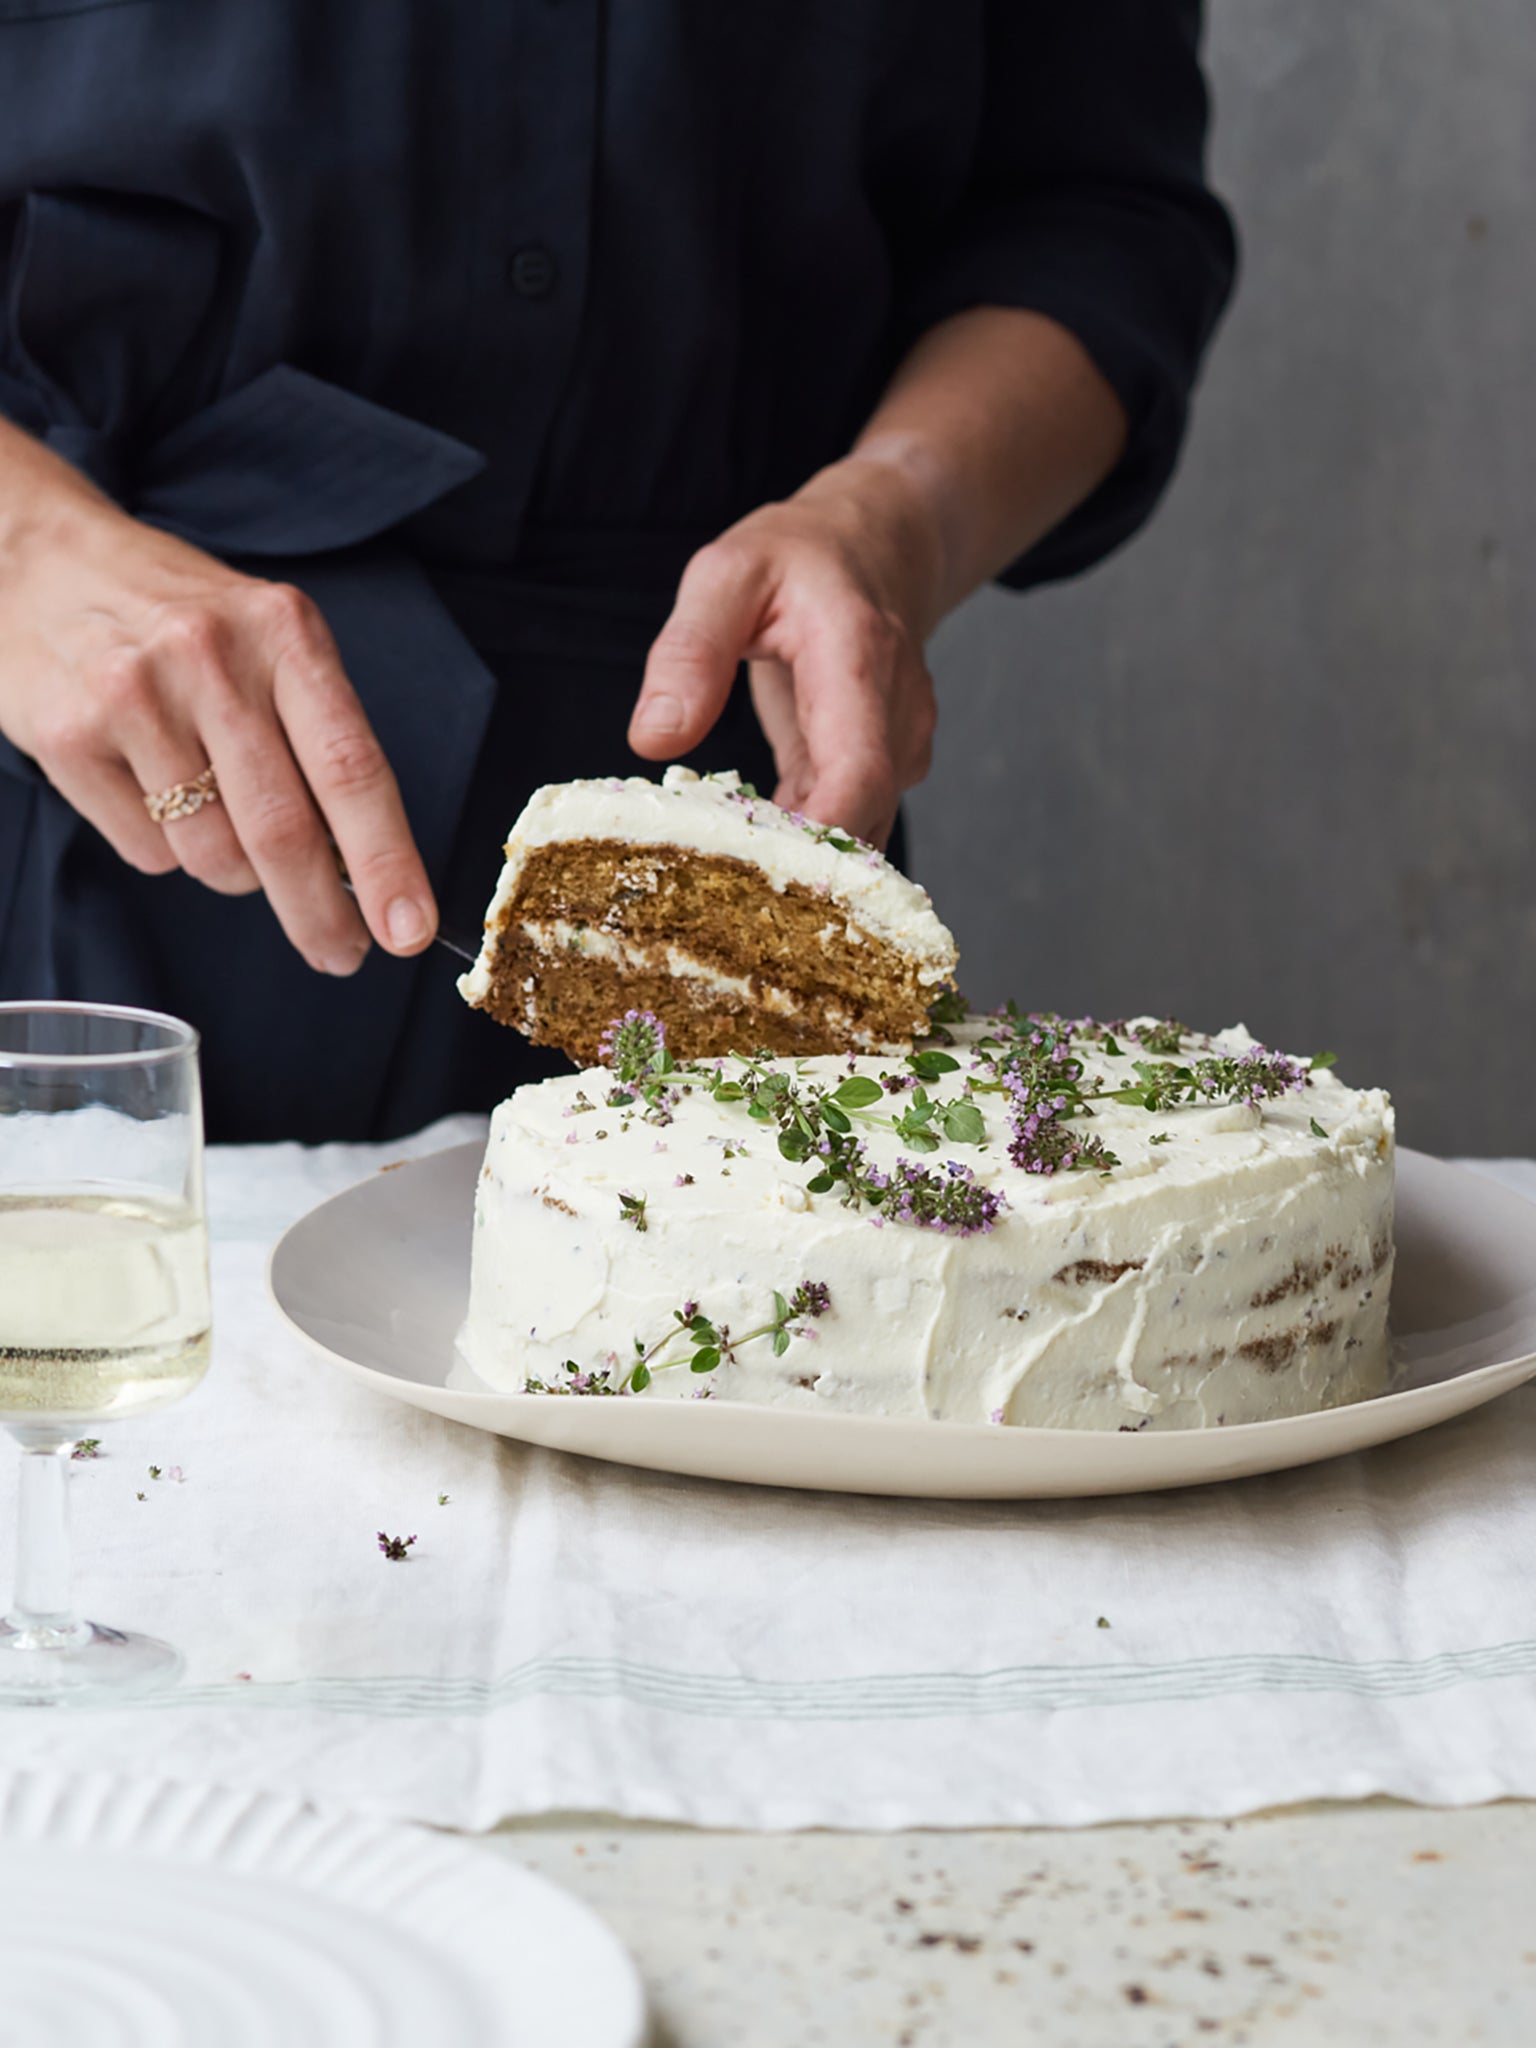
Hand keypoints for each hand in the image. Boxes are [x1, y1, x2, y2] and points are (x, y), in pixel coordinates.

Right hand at [0, 448, 435, 974]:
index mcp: (284, 633)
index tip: (409, 931)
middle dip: (320, 913)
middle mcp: (211, 659)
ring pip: (213, 855)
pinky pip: (147, 852)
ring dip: (234, 872)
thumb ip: (315, 737)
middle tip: (342, 953)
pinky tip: (152, 791)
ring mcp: (134, 697)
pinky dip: (168, 851)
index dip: (388, 862)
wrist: (41, 562)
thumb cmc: (180, 617)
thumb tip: (363, 868)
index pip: (351, 768)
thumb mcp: (268, 641)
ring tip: (217, 815)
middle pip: (282, 831)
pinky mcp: (69, 737)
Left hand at [628, 455, 942, 847]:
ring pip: (861, 836)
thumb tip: (654, 737)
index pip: (858, 773)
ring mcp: (897, 748)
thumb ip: (689, 652)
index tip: (755, 875)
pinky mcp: (880, 771)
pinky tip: (748, 859)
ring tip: (723, 885)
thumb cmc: (798, 556)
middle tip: (714, 900)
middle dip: (797, 870)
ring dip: (799, 866)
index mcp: (857, 661)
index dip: (817, 839)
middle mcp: (896, 715)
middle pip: (863, 821)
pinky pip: (848, 827)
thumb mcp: (725, 576)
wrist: (876, 544)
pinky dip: (803, 850)